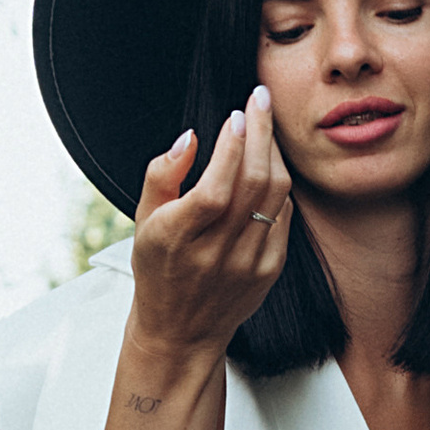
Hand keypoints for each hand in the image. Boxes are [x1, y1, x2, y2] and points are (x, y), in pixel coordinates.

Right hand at [127, 87, 292, 366]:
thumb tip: (188, 136)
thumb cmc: (158, 267)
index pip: (215, 188)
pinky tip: (268, 166)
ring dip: (274, 152)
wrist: (181, 331)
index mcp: (178, 238)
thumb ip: (162, 174)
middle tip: (261, 98)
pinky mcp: (269, 270)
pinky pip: (284, 215)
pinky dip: (279, 185)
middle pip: (253, 183)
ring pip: (275, 195)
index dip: (230, 148)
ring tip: (266, 126)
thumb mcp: (144, 220)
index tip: (237, 115)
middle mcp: (215, 252)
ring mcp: (247, 263)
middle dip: (261, 132)